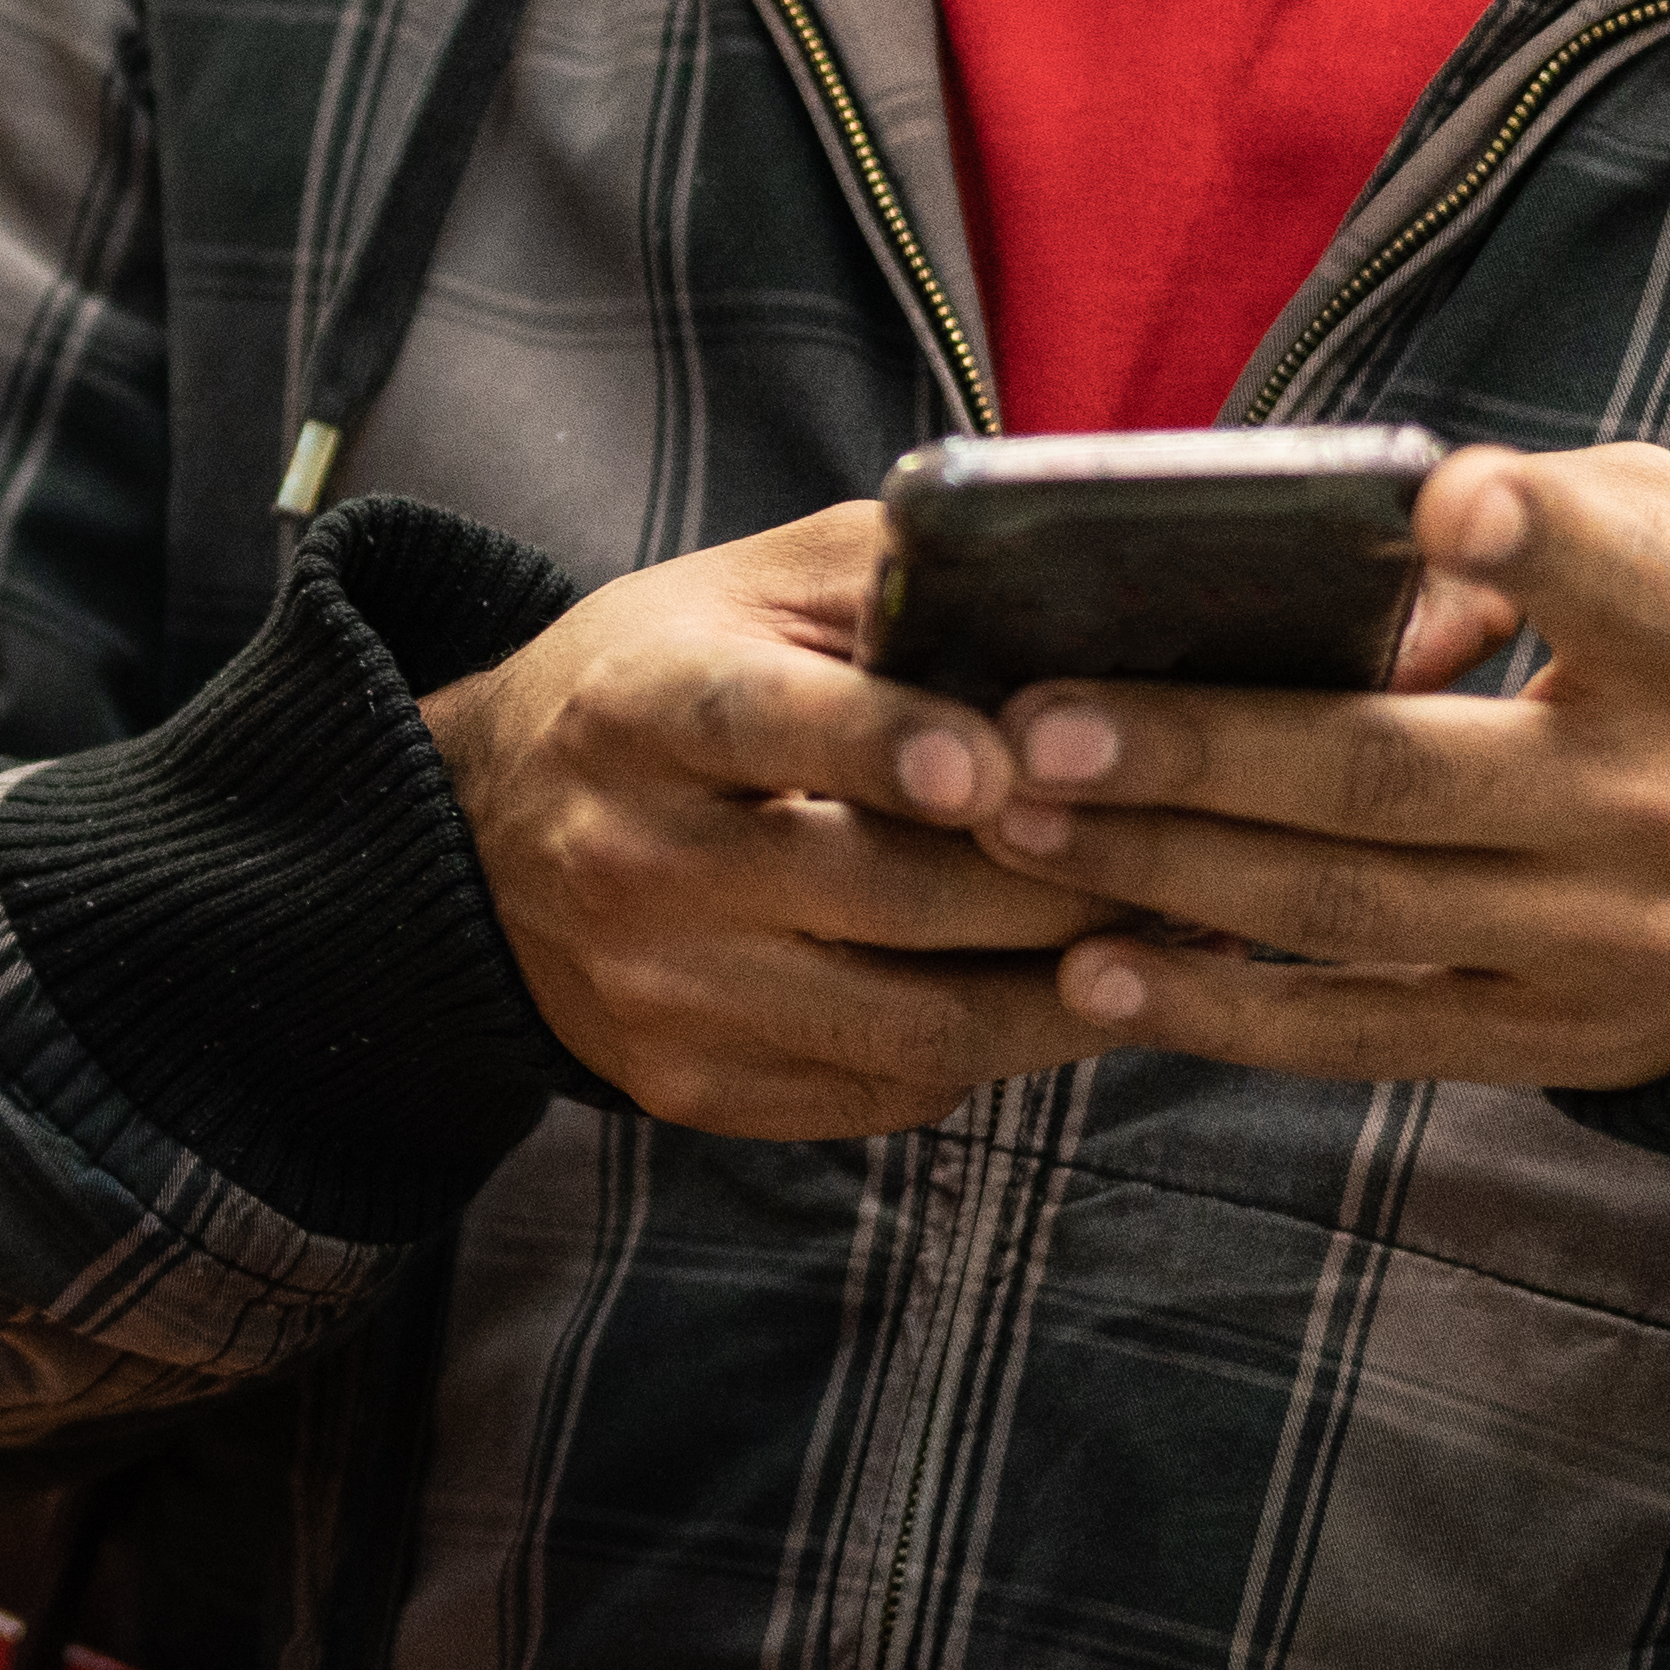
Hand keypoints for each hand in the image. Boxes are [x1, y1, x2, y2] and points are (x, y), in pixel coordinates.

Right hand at [418, 505, 1133, 1138]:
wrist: (484, 839)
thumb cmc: (656, 685)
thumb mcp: (740, 590)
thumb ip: (888, 577)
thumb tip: (1064, 585)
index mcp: (638, 709)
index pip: (760, 727)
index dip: (884, 746)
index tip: (997, 765)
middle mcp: (633, 862)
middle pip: (874, 893)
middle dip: (1054, 878)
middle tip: (1185, 847)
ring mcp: (662, 995)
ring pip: (907, 1024)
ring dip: (1063, 987)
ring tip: (1168, 933)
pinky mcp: (694, 1088)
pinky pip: (888, 1092)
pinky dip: (999, 1047)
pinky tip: (1071, 993)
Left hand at [935, 441, 1669, 1090]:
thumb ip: (1539, 515)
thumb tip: (1345, 534)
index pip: (1622, 580)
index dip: (1534, 540)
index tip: (1445, 496)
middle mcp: (1654, 803)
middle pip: (1398, 776)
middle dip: (1200, 751)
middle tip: (1037, 723)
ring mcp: (1599, 940)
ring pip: (1349, 910)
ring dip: (1164, 871)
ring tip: (1015, 822)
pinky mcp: (1548, 1039)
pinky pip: (1362, 1035)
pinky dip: (1220, 1014)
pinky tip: (1094, 975)